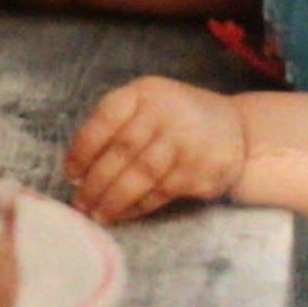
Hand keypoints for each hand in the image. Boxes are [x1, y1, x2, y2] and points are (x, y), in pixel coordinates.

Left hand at [64, 77, 243, 221]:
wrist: (237, 131)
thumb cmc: (177, 119)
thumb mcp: (148, 105)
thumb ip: (117, 127)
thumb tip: (79, 170)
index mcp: (145, 92)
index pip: (106, 117)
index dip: (83, 148)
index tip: (70, 173)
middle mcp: (166, 113)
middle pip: (122, 151)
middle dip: (95, 182)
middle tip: (79, 203)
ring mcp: (187, 142)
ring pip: (141, 176)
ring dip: (114, 199)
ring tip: (96, 213)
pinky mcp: (201, 171)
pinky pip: (161, 193)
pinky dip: (137, 207)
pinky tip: (123, 213)